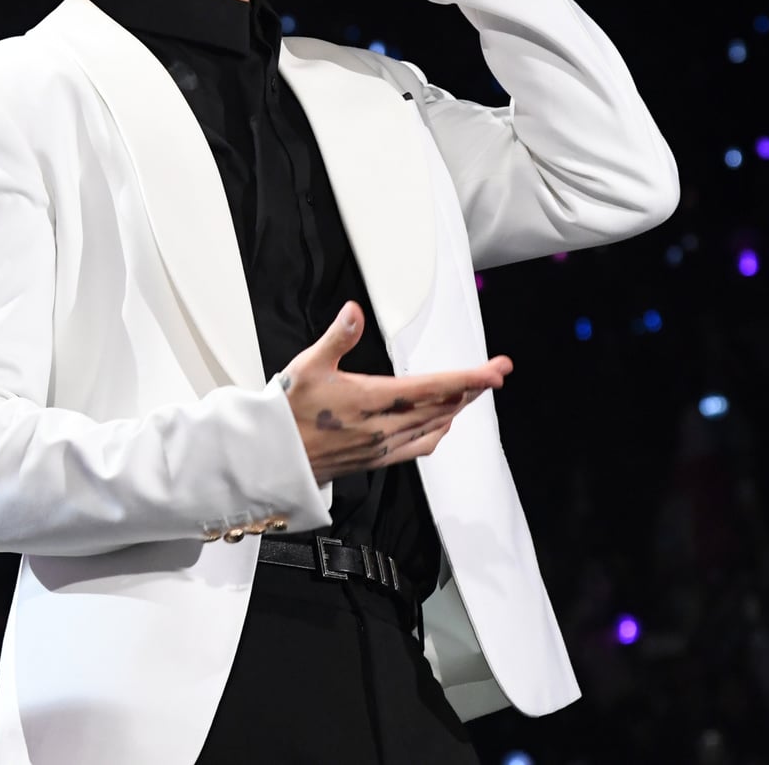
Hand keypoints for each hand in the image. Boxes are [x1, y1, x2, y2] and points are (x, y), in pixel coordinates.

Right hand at [279, 301, 510, 485]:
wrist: (272, 457)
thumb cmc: (288, 410)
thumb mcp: (308, 365)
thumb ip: (337, 337)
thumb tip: (354, 310)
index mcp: (371, 400)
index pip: (432, 388)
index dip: (468, 379)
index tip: (494, 371)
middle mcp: (384, 427)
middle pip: (442, 407)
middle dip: (473, 388)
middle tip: (496, 372)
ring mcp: (383, 446)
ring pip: (435, 426)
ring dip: (459, 407)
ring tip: (475, 391)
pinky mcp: (378, 459)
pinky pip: (419, 446)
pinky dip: (438, 431)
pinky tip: (443, 423)